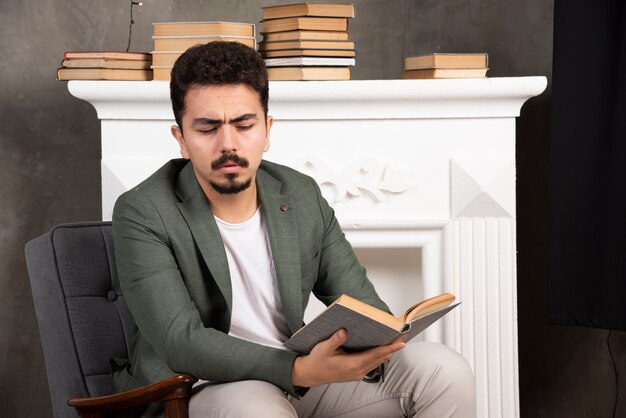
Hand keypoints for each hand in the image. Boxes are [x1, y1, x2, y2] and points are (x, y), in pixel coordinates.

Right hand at [291, 329, 405, 387]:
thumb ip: (335, 340)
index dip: (389, 348)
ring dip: (387, 353)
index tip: (401, 343)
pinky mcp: (356, 374)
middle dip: (393, 348)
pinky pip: (372, 365)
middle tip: (403, 336)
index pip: (376, 354)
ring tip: (396, 342)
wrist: (310, 374)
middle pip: (380, 358)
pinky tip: (382, 350)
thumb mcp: (324, 348)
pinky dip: (379, 357)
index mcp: (352, 364)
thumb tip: (344, 330)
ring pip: (377, 362)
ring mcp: (358, 374)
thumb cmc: (317, 361)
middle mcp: (358, 371)